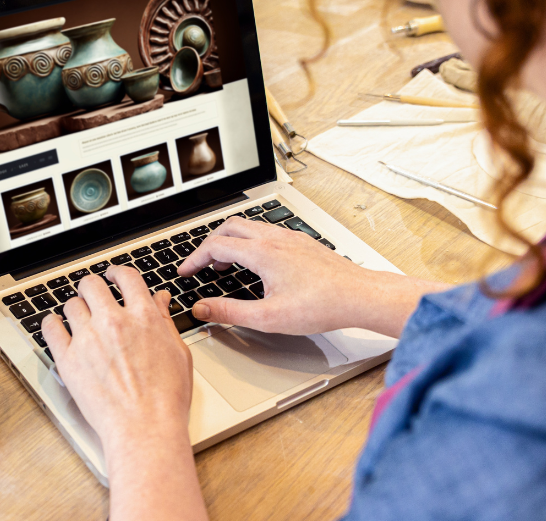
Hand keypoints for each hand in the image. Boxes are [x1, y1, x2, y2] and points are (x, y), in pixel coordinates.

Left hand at [41, 265, 191, 445]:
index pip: (126, 277)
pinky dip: (52, 324)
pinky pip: (50, 328)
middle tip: (93, 295)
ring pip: (71, 304)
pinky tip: (56, 326)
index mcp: (143, 317)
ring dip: (76, 308)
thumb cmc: (166, 398)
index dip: (117, 273)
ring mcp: (88, 339)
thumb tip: (159, 299)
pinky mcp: (68, 359)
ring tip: (79, 318)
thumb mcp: (178, 353)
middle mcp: (113, 322)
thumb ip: (164, 321)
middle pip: (92, 285)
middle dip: (93, 287)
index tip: (113, 277)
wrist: (145, 428)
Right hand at [178, 217, 446, 337]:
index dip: (194, 259)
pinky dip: (251, 242)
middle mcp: (274, 239)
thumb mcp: (268, 317)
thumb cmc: (322, 305)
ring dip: (231, 241)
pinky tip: (258, 263)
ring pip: (249, 227)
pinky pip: (267, 232)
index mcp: (262, 253)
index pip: (215, 245)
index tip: (185, 271)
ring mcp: (290, 238)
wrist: (359, 296)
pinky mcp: (302, 243)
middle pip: (229, 227)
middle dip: (210, 244)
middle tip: (202, 264)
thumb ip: (230, 312)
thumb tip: (202, 309)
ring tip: (226, 264)